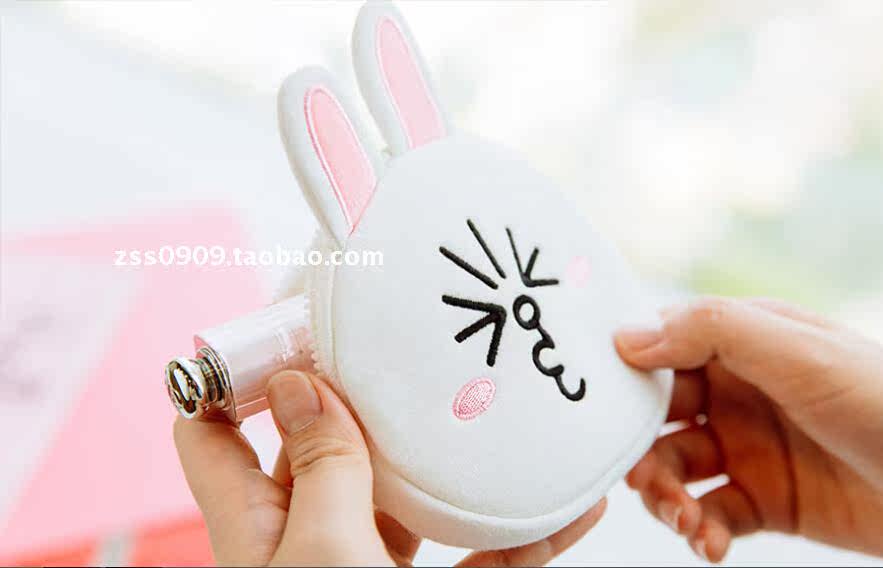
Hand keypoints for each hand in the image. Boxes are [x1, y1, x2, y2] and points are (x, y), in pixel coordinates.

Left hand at [174, 370, 605, 565]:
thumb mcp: (322, 555)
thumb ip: (320, 469)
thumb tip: (296, 383)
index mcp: (254, 521)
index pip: (210, 430)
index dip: (229, 371)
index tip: (282, 319)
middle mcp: (305, 536)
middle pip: (322, 443)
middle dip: (362, 393)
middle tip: (410, 340)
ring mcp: (368, 565)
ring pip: (406, 492)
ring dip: (452, 457)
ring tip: (495, 406)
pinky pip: (475, 556)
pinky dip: (520, 533)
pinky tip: (573, 506)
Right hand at [615, 297, 882, 562]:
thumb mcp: (798, 352)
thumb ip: (710, 332)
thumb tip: (626, 338)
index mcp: (743, 343)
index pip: (662, 346)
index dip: (626, 372)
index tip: (597, 403)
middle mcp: (738, 393)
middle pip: (657, 415)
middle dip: (639, 446)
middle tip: (642, 476)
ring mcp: (750, 448)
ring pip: (674, 468)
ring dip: (664, 495)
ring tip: (684, 518)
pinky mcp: (765, 501)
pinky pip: (709, 514)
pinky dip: (698, 530)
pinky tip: (709, 542)